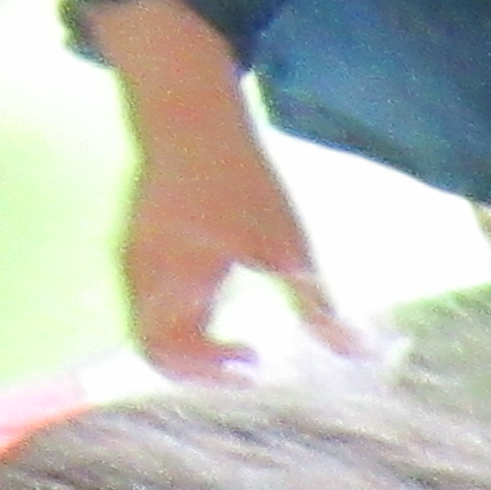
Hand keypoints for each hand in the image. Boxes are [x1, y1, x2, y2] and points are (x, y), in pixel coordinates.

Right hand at [102, 0, 341, 377]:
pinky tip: (223, 315)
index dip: (211, 372)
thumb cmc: (239, 178)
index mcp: (172, 275)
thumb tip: (357, 355)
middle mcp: (141, 273)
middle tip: (251, 363)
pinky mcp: (138, 250)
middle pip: (154, 349)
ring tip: (239, 346)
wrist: (189, 116)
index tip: (258, 363)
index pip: (167, 351)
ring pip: (151, 329)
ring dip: (194, 349)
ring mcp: (133, 260)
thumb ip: (319, 306)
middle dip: (202, 369)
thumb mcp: (289, 246)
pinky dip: (185, 326)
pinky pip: (152, 307)